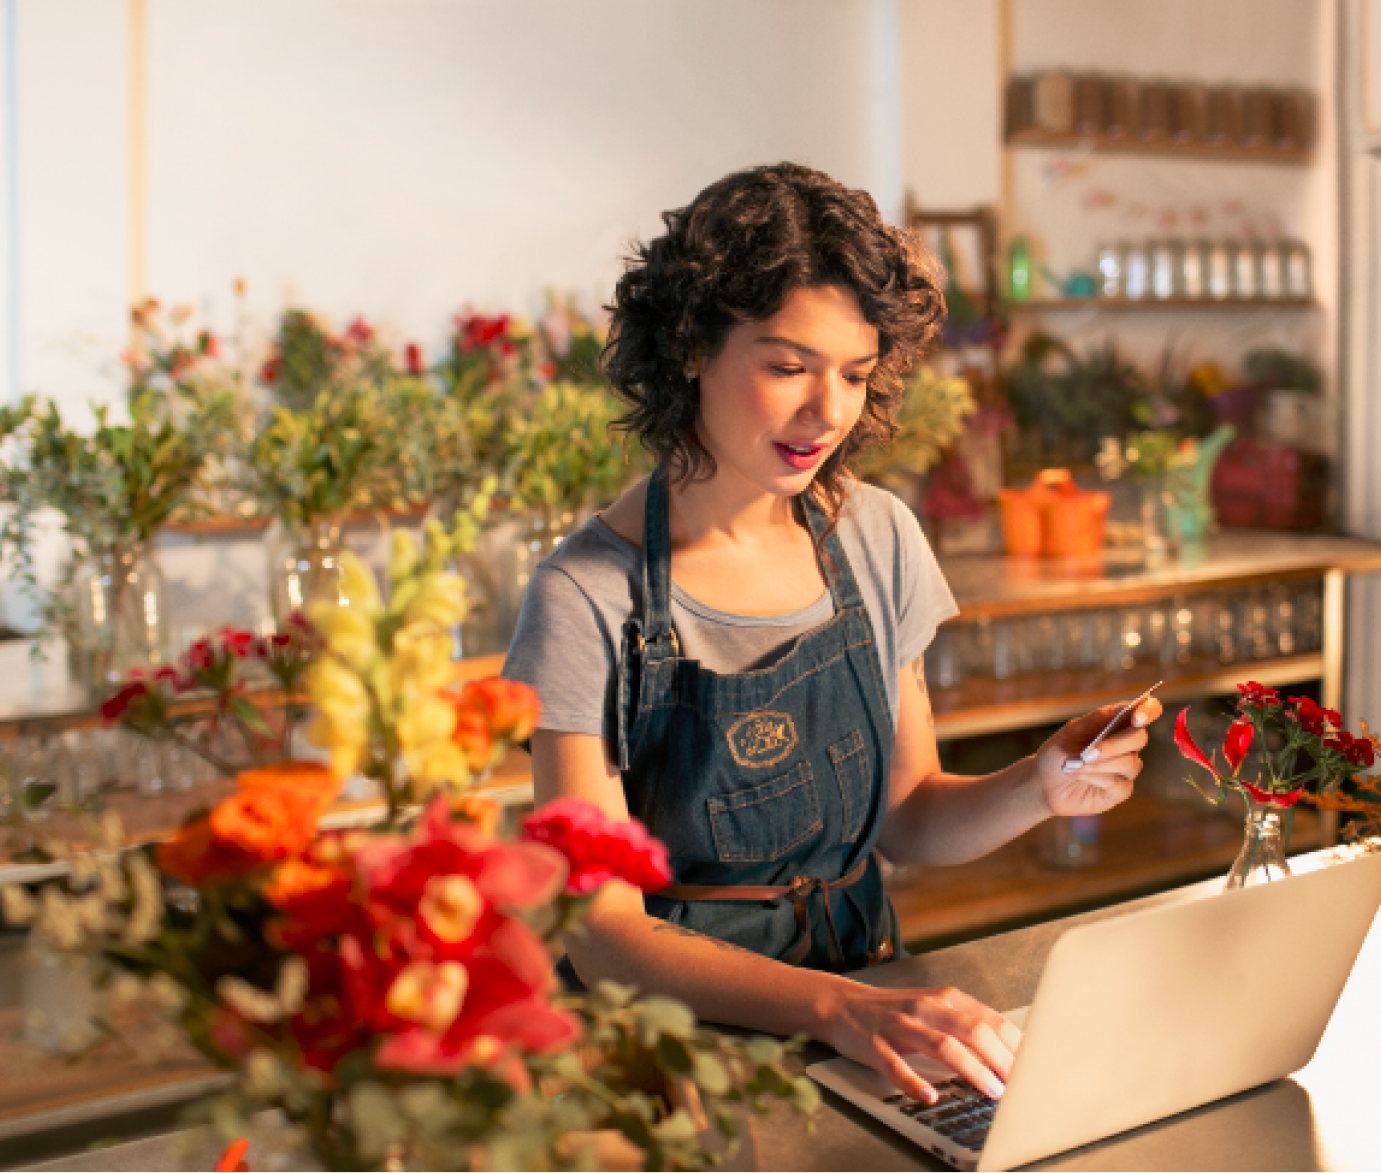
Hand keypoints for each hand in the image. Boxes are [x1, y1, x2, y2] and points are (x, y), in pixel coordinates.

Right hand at [822, 983, 1022, 1102]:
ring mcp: (900, 1026)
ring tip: (992, 1091)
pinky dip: (914, 1082)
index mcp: (945, 998)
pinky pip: (897, 1065)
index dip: (1016, 1045)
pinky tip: (929, 1095)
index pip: (991, 1019)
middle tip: (1019, 1084)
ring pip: (943, 1046)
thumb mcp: (934, 1007)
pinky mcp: (876, 1045)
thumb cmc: (894, 1011)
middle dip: (1002, 1059)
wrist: (842, 1004)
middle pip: (974, 1030)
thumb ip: (967, 1023)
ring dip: (973, 1070)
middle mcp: (926, 1008)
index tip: (1035, 1067)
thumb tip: (1011, 1051)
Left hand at [1035, 696, 1162, 817]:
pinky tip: (1078, 774)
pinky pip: (1118, 783)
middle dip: (1114, 745)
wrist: (1042, 784)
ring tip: (1074, 765)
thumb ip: (1096, 719)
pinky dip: (1096, 777)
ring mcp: (1125, 769)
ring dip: (1100, 764)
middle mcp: (1126, 745)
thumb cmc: (1058, 753)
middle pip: (1139, 738)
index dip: (1148, 710)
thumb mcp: (1070, 732)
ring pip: (1130, 763)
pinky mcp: (1120, 791)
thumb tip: (1120, 709)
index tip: (1137, 717)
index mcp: (1117, 724)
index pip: (1147, 711)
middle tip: (1088, 753)